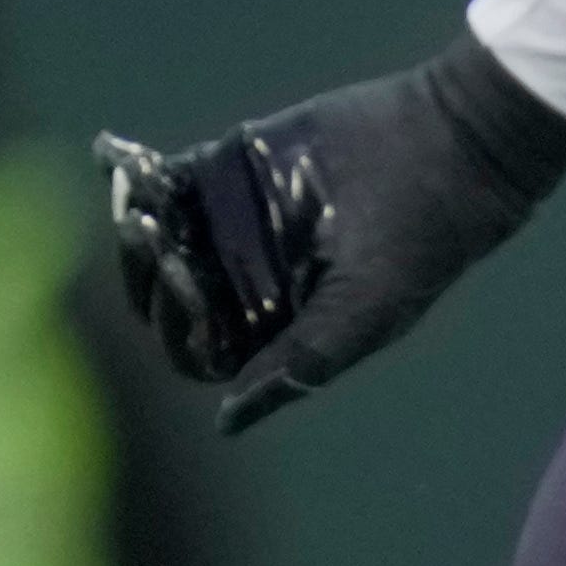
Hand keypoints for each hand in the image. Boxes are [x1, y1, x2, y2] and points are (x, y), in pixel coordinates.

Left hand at [100, 31, 565, 431]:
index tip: (185, 284)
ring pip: (158, 242)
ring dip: (134, 229)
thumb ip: (300, 362)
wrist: (447, 143)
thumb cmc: (417, 240)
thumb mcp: (367, 313)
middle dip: (149, 279)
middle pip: (167, 298)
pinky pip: (165, 179)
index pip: (198, 348)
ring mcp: (230, 225)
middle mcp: (245, 282)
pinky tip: (118, 163)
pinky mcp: (227, 168)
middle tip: (153, 242)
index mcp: (276, 327)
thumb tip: (226, 422)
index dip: (177, 327)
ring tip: (138, 210)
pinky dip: (132, 176)